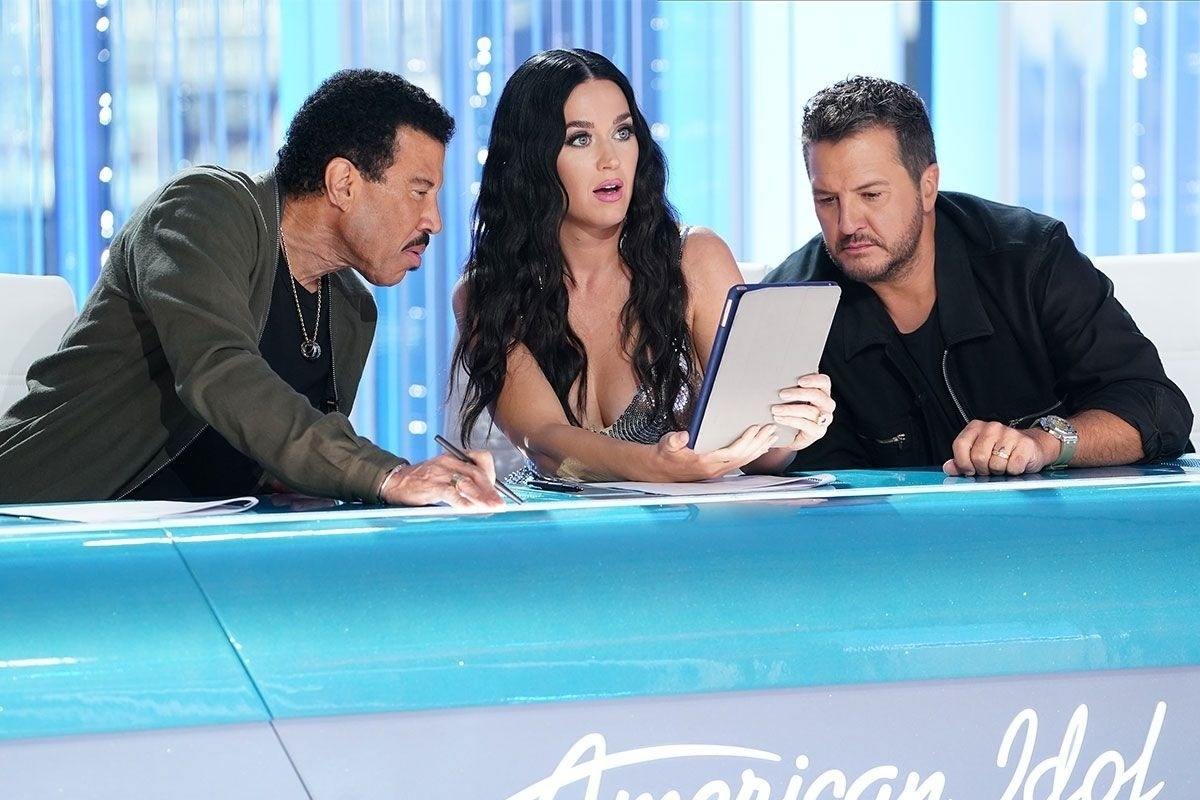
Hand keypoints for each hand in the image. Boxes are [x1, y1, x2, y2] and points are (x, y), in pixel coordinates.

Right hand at [381, 451, 504, 507]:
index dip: (492, 473)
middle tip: (500, 504)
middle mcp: (449, 461)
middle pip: (477, 473)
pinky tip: (469, 509)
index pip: (481, 458)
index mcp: (454, 456)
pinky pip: (450, 493)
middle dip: (491, 490)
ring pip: (467, 483)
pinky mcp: (431, 486)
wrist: (395, 481)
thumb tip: (485, 495)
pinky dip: (462, 502)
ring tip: (491, 508)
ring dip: (482, 497)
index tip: (497, 490)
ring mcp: (440, 473)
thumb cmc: (422, 481)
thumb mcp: (445, 473)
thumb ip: (462, 479)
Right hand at [652, 425, 779, 481]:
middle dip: (759, 442)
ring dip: (760, 447)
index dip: (745, 441)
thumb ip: (674, 441)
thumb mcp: (666, 445)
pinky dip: (753, 453)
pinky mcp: (719, 469)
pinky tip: (762, 447)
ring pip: (745, 460)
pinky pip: (741, 461)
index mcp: (705, 463)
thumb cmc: (666, 456)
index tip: (755, 428)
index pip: (731, 453)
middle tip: (771, 428)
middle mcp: (715, 469)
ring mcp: (719, 471)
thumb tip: (683, 436)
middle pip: (743, 456)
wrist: (661, 470)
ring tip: (772, 436)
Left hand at [768, 373, 835, 450]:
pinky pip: (805, 424)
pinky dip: (790, 420)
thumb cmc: (789, 410)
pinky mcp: (818, 432)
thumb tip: (776, 376)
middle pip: (818, 396)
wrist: (788, 435)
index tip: (799, 381)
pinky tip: (778, 418)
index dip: (814, 380)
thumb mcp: (790, 397)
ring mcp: (824, 419)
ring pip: (810, 411)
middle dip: (799, 394)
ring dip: (790, 409)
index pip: (824, 382)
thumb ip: (790, 386)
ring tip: (775, 409)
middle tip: (781, 394)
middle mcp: (826, 405)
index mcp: (822, 392)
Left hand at [943, 420, 1058, 476]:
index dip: (963, 462)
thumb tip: (948, 467)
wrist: (1032, 448)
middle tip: (990, 468)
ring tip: (1003, 465)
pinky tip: (1015, 465)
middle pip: (978, 457)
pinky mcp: (1025, 445)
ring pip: (995, 464)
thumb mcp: (977, 454)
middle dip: (983, 469)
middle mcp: (992, 427)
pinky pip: (1012, 467)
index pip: (960, 445)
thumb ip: (961, 461)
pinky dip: (1013, 471)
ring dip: (999, 471)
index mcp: (976, 427)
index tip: (969, 470)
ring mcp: (1009, 434)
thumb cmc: (1001, 452)